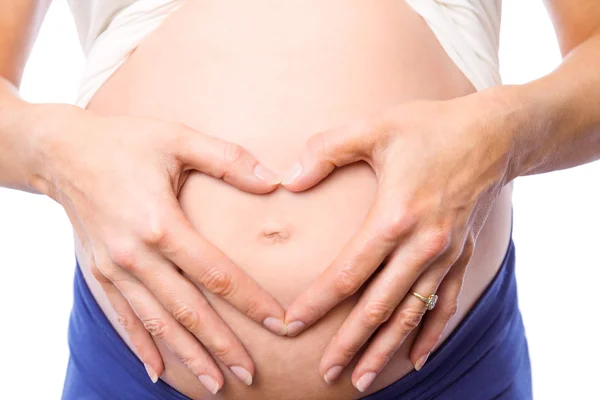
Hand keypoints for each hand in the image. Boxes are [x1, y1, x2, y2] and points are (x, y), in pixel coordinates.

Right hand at [33, 105, 285, 392]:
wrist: (61, 151)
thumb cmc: (125, 141)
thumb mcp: (178, 137)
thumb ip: (228, 159)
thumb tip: (275, 180)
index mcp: (160, 223)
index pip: (216, 274)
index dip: (250, 302)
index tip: (279, 324)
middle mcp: (134, 255)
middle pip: (187, 310)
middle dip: (221, 345)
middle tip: (250, 374)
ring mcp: (112, 269)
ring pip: (156, 323)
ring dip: (187, 356)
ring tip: (215, 384)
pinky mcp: (96, 274)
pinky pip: (120, 318)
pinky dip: (141, 346)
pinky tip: (158, 370)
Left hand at [281, 89, 514, 391]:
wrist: (495, 132)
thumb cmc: (431, 126)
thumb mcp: (374, 127)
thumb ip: (326, 151)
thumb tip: (288, 179)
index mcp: (395, 217)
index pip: (347, 273)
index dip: (317, 302)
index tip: (291, 324)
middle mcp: (422, 245)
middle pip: (378, 306)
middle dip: (348, 343)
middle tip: (325, 374)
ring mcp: (446, 255)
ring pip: (411, 314)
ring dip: (385, 350)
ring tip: (362, 380)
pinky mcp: (462, 255)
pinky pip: (445, 304)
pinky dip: (430, 334)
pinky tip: (417, 358)